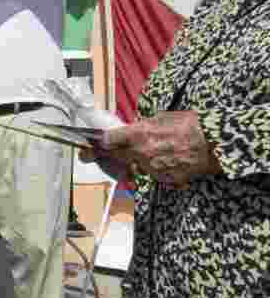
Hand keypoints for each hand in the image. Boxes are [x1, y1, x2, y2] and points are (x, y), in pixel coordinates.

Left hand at [85, 111, 220, 188]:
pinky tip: (160, 161)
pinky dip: (152, 169)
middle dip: (98, 155)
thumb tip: (132, 130)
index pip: (109, 140)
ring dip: (130, 162)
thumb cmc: (190, 125)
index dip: (98, 142)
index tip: (90, 142)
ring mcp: (152, 168)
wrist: (214, 144)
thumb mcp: (162, 118)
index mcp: (139, 134)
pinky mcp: (164, 179)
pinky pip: (151, 175)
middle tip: (84, 155)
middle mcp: (141, 153)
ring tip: (137, 155)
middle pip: (114, 156)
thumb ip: (142, 127)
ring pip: (133, 167)